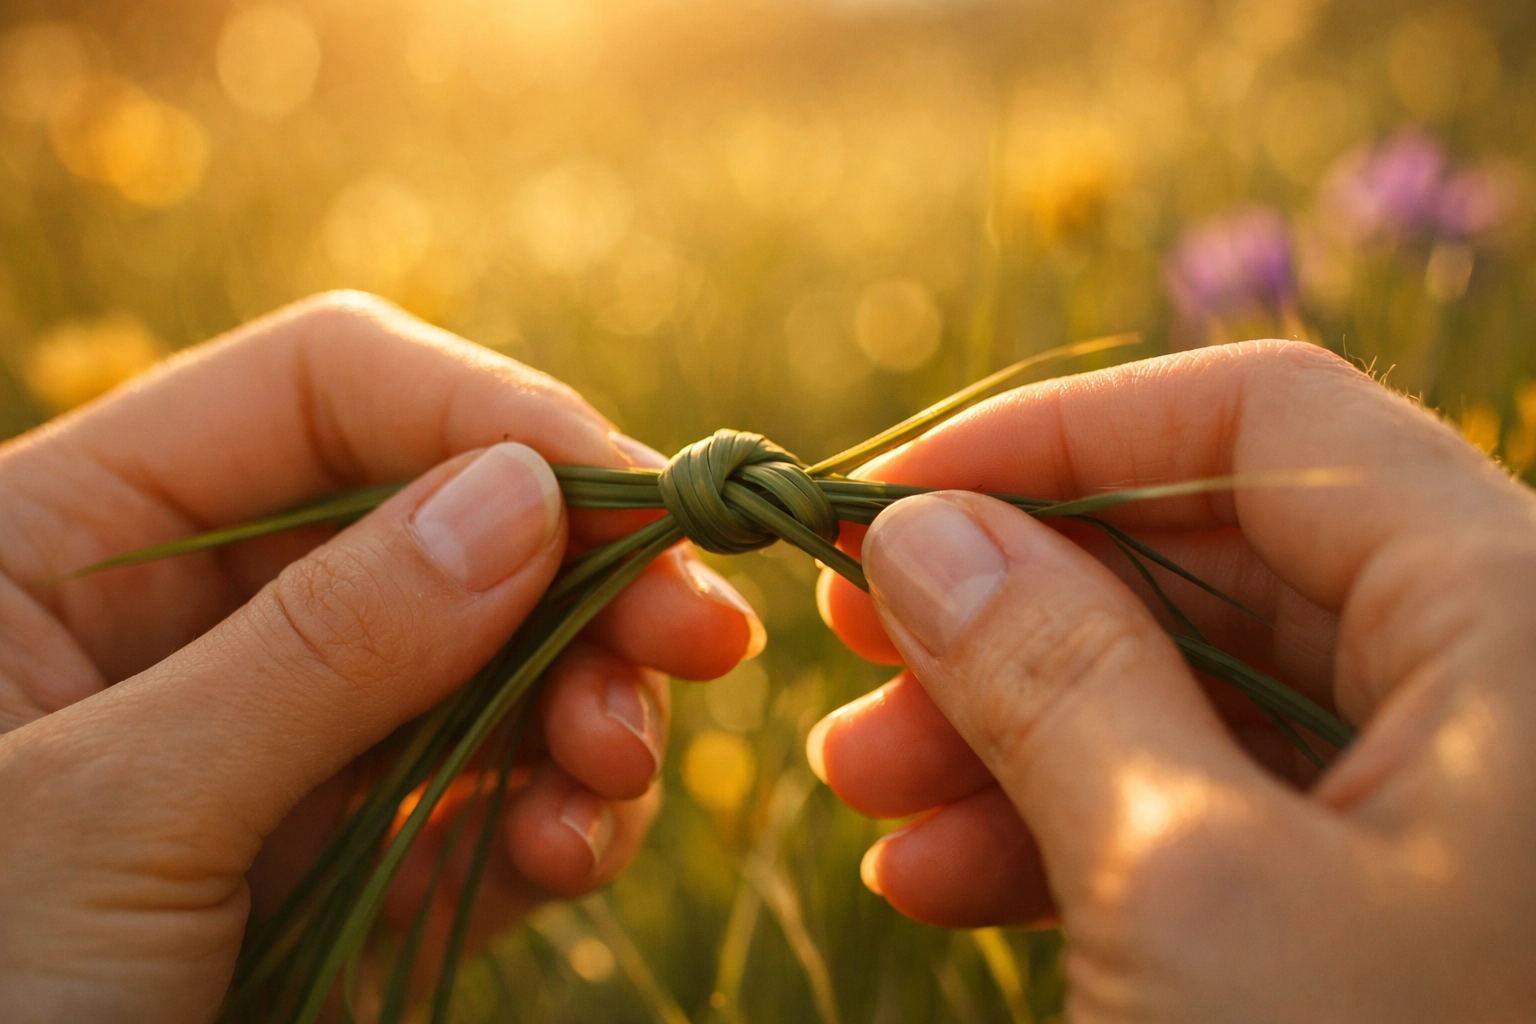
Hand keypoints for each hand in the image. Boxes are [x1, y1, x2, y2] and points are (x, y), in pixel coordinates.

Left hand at [0, 292, 761, 1022]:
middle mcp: (193, 624)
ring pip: (489, 665)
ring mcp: (282, 747)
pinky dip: (554, 818)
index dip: (491, 417)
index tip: (642, 499)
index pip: (320, 392)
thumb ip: (322, 645)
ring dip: (587, 706)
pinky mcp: (347, 870)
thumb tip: (525, 497)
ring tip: (620, 773)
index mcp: (72, 542)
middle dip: (580, 579)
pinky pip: (485, 803)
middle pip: (438, 526)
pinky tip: (577, 850)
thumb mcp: (109, 816)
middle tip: (702, 637)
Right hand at [811, 341, 1535, 1020]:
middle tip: (849, 642)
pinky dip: (1078, 828)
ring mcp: (1455, 802)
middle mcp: (1508, 683)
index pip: (1267, 421)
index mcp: (1522, 618)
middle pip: (1217, 560)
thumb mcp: (1189, 890)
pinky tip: (940, 874)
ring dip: (1016, 725)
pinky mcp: (1395, 902)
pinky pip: (1220, 812)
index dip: (1059, 438)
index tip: (890, 498)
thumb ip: (1051, 676)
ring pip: (1200, 693)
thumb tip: (920, 532)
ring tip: (861, 780)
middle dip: (1013, 600)